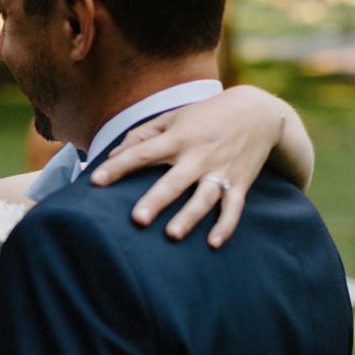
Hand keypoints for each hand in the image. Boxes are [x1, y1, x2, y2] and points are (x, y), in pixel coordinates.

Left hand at [88, 87, 285, 247]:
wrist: (259, 112)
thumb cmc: (207, 115)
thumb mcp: (174, 117)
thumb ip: (141, 136)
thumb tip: (112, 157)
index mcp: (179, 138)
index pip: (143, 153)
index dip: (119, 167)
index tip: (96, 181)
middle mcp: (199, 156)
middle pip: (174, 182)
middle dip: (156, 200)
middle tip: (137, 219)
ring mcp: (221, 171)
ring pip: (204, 198)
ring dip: (189, 217)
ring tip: (172, 235)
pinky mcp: (241, 183)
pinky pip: (233, 208)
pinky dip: (225, 226)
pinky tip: (213, 243)